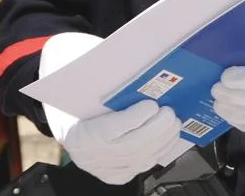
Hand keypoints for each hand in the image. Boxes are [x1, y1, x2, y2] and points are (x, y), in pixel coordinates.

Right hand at [59, 99, 184, 184]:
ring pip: (141, 157)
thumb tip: (128, 68)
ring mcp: (105, 168)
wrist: (71, 132)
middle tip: (169, 112)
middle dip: (157, 128)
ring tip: (174, 122)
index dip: (135, 118)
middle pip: (132, 145)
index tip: (152, 104)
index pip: (111, 129)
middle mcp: (92, 155)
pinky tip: (170, 138)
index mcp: (79, 133)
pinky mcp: (117, 175)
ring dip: (164, 139)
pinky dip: (161, 150)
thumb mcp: (83, 95)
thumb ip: (103, 87)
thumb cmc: (79, 109)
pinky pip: (143, 165)